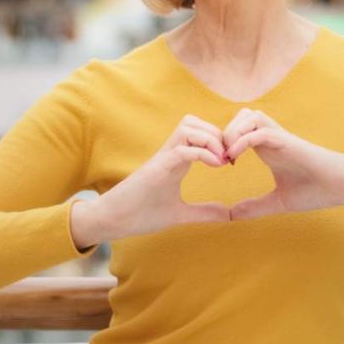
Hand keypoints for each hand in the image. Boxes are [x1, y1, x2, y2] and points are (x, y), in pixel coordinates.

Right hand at [90, 115, 231, 242]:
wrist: (112, 221)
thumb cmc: (141, 214)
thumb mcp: (180, 214)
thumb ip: (204, 212)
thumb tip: (229, 214)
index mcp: (175, 160)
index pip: (197, 131)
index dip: (218, 139)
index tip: (231, 160)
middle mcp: (169, 153)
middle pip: (193, 121)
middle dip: (216, 133)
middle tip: (229, 156)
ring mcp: (162, 159)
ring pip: (187, 127)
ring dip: (209, 138)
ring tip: (221, 159)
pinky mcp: (156, 169)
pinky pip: (182, 150)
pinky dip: (202, 152)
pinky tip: (216, 166)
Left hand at [223, 108, 343, 219]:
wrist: (343, 186)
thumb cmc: (317, 190)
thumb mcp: (279, 201)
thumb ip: (256, 206)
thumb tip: (232, 215)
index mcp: (268, 148)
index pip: (239, 129)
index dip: (224, 141)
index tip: (217, 164)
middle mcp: (272, 138)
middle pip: (241, 115)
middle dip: (224, 133)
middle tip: (219, 158)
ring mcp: (281, 138)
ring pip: (249, 116)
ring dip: (233, 133)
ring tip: (228, 157)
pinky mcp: (288, 142)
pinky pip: (260, 131)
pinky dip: (243, 140)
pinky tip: (235, 159)